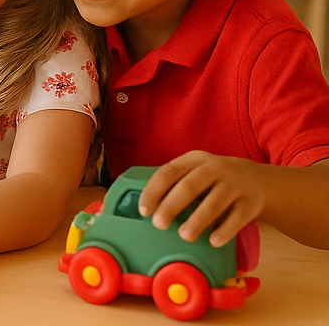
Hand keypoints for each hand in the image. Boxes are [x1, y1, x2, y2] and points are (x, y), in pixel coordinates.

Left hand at [141, 151, 264, 245]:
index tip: (144, 210)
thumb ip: (176, 183)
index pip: (169, 172)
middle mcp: (215, 169)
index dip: (154, 191)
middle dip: (171, 206)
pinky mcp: (251, 202)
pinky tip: (213, 241)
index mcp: (195, 159)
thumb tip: (149, 209)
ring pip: (213, 204)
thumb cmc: (214, 179)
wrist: (257, 179)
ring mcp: (235, 185)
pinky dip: (224, 231)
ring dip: (197, 221)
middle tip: (159, 224)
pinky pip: (237, 218)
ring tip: (184, 236)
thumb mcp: (196, 171)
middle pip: (189, 187)